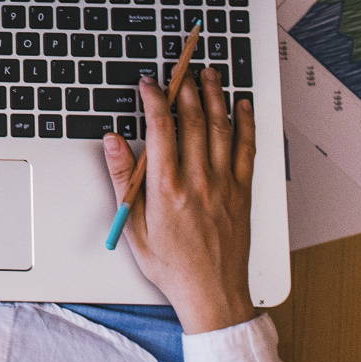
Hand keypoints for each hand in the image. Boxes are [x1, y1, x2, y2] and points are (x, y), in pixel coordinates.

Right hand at [102, 68, 256, 333]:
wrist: (211, 293)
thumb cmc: (171, 265)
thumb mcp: (135, 226)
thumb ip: (123, 179)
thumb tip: (114, 143)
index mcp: (167, 189)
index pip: (161, 129)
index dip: (154, 99)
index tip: (149, 83)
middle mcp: (198, 181)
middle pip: (193, 121)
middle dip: (185, 88)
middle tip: (180, 68)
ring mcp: (224, 184)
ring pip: (221, 128)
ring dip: (214, 96)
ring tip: (209, 74)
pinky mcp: (242, 192)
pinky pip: (247, 149)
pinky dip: (246, 123)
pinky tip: (242, 105)